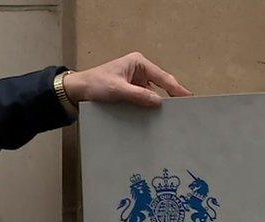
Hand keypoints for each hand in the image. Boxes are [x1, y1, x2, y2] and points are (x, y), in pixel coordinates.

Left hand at [63, 52, 192, 107]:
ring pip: (153, 93)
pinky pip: (144, 99)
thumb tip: (158, 101)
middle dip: (171, 95)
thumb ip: (138, 95)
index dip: (176, 88)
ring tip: (172, 115)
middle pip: (161, 84)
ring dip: (159, 103)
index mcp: (138, 63)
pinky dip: (149, 107)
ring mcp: (135, 82)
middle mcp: (139, 70)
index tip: (187, 97)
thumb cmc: (94, 84)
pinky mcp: (131, 92)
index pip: (162, 76)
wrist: (77, 91)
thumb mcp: (117, 89)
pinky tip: (155, 116)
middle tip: (184, 108)